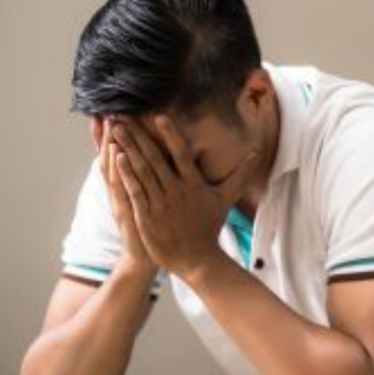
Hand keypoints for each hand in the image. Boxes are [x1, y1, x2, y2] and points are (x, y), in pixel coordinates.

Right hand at [91, 117, 157, 274]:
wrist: (144, 257)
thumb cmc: (152, 227)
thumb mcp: (148, 200)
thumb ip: (150, 180)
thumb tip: (157, 159)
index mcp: (126, 185)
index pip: (117, 155)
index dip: (110, 135)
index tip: (107, 112)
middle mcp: (120, 189)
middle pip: (111, 157)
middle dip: (108, 134)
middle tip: (106, 109)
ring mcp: (121, 199)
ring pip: (113, 168)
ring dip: (110, 145)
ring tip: (108, 124)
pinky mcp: (127, 210)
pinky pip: (121, 187)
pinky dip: (118, 171)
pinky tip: (116, 155)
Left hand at [111, 116, 257, 278]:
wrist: (197, 260)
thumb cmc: (208, 227)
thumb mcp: (225, 199)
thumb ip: (239, 175)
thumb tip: (256, 154)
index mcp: (194, 185)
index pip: (182, 154)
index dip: (171, 135)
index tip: (159, 117)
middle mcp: (177, 191)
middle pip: (156, 158)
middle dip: (139, 135)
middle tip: (124, 115)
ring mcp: (161, 204)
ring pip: (142, 171)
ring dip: (128, 148)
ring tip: (116, 130)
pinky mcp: (147, 216)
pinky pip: (135, 190)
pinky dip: (126, 174)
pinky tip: (116, 157)